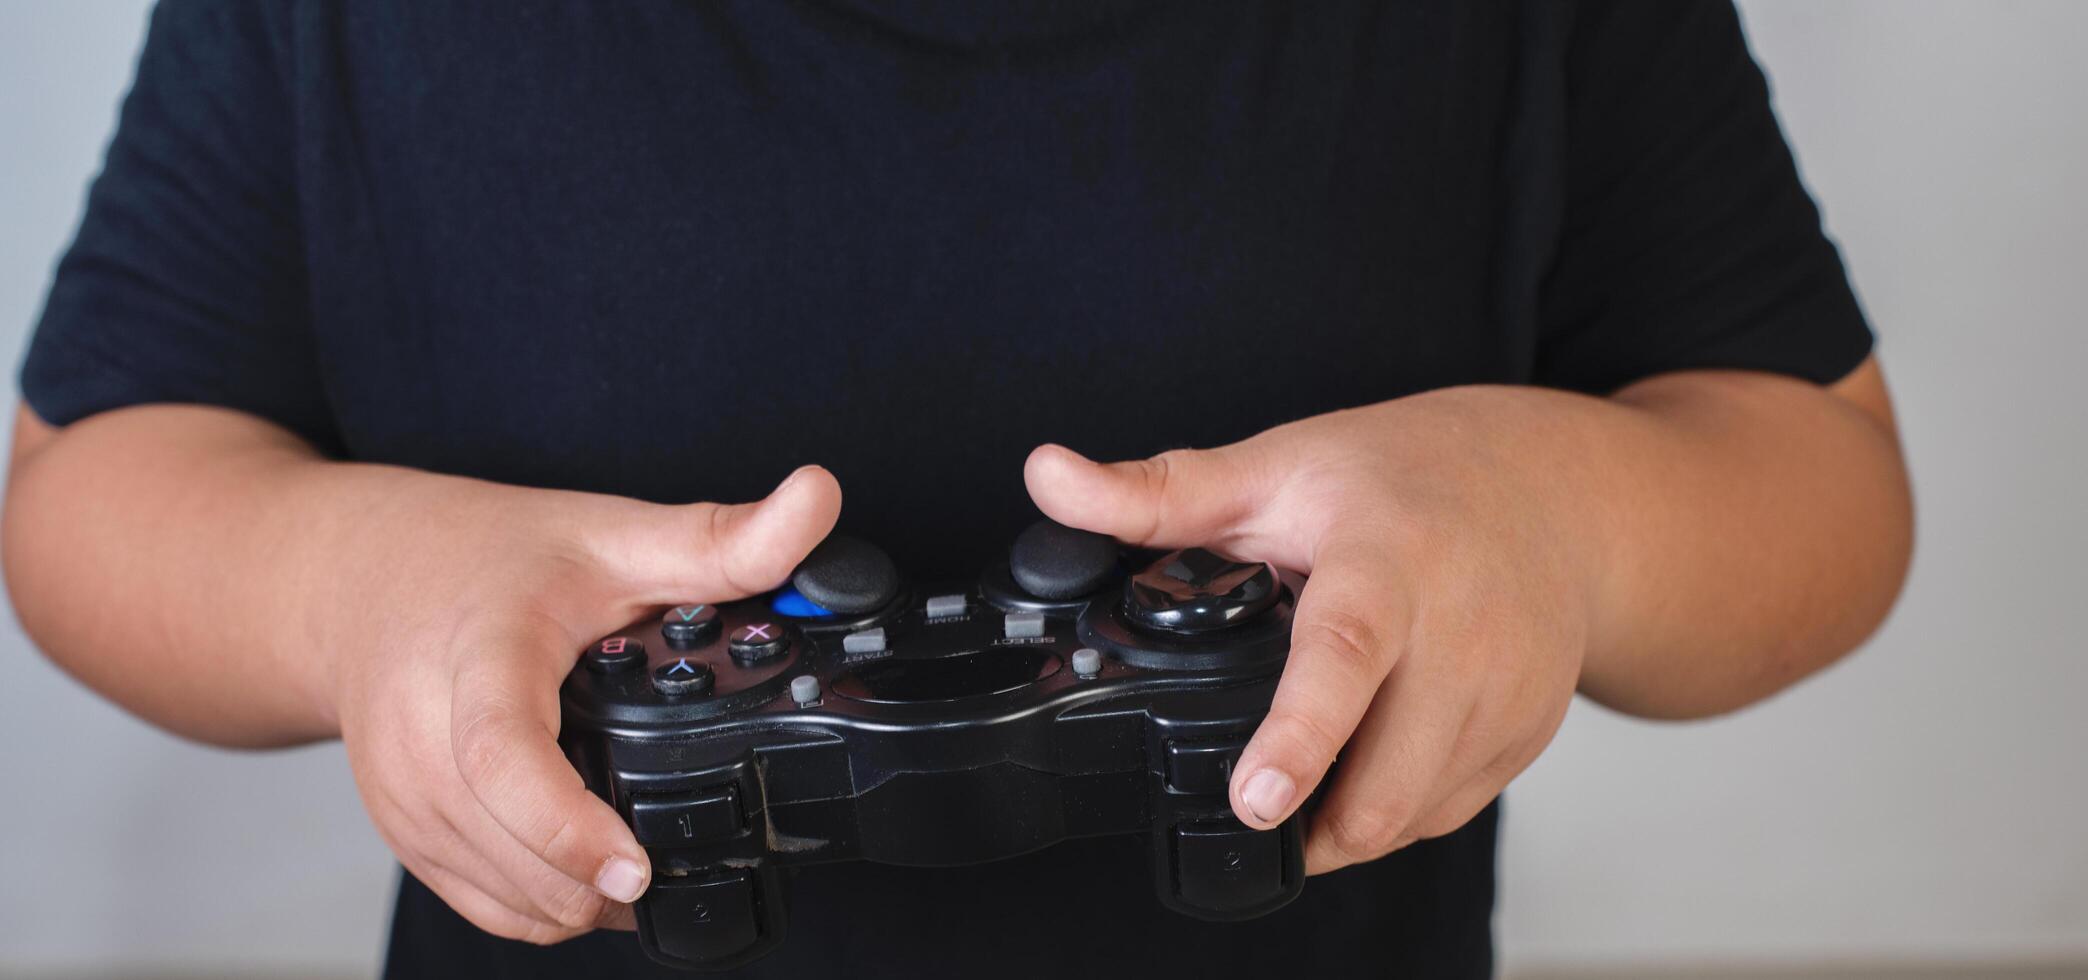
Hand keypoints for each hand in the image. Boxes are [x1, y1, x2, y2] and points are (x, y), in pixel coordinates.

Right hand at [321, 465, 840, 941]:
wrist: (355, 580)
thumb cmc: (479, 557)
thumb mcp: (608, 532)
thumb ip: (720, 537)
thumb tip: (818, 497)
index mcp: (477, 663)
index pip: (505, 763)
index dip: (571, 829)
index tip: (637, 868)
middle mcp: (422, 745)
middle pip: (518, 856)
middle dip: (609, 873)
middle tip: (685, 841)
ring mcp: (405, 801)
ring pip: (510, 900)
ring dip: (583, 898)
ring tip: (643, 849)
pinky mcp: (404, 837)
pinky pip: (487, 906)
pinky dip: (548, 902)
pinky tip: (593, 863)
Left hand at [1026, 389, 1596, 872]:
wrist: (1556, 492)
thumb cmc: (1408, 476)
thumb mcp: (1277, 467)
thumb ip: (1156, 492)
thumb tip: (1047, 477)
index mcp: (1388, 559)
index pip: (1346, 657)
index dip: (1299, 737)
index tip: (1253, 798)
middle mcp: (1463, 631)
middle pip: (1387, 775)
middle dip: (1312, 820)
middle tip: (1250, 799)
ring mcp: (1509, 691)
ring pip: (1414, 812)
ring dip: (1347, 824)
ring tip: (1305, 777)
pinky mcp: (1530, 735)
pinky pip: (1447, 813)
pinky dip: (1395, 812)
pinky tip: (1366, 766)